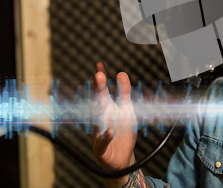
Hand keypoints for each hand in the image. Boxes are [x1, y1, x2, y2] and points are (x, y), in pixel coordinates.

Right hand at [91, 62, 137, 185]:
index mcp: (105, 109)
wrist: (122, 158)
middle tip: (99, 76)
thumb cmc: (122, 131)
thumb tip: (122, 73)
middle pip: (97, 103)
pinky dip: (105, 137)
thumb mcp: (126, 110)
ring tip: (102, 99)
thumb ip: (124, 93)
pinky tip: (110, 131)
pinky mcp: (101, 148)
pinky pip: (102, 142)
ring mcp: (98, 133)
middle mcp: (99, 119)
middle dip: (98, 90)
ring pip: (96, 122)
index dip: (101, 79)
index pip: (102, 91)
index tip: (100, 64)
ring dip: (99, 111)